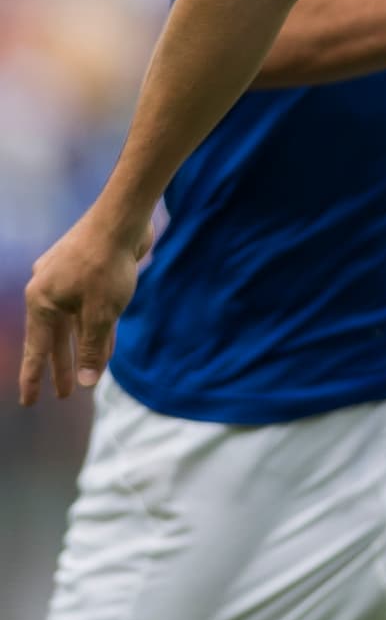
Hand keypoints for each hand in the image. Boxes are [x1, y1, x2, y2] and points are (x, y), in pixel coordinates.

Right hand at [19, 209, 153, 406]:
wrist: (122, 218)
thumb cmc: (106, 265)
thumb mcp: (99, 315)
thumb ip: (90, 349)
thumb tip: (84, 382)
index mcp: (41, 301)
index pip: (36, 349)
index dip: (33, 378)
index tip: (29, 402)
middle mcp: (49, 290)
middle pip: (56, 338)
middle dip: (61, 367)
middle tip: (63, 395)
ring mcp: (68, 279)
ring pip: (75, 324)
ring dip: (82, 349)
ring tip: (86, 377)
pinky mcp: (89, 272)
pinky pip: (90, 309)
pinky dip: (96, 329)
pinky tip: (106, 350)